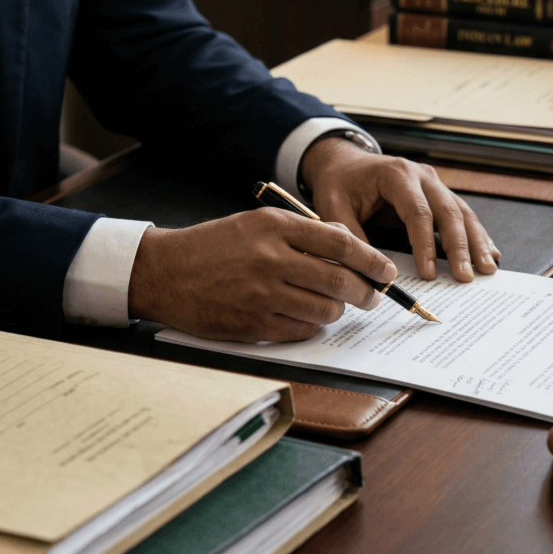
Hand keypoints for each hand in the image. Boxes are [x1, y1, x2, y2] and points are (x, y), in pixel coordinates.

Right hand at [128, 208, 396, 342]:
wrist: (164, 272)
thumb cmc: (215, 245)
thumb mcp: (259, 222)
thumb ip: (305, 232)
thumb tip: (350, 244)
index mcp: (276, 228)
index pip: (341, 244)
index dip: (372, 260)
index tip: (387, 270)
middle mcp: (271, 260)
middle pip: (339, 282)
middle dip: (366, 293)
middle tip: (373, 296)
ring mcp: (261, 295)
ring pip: (324, 311)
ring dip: (339, 312)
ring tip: (337, 306)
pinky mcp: (252, 325)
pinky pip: (301, 331)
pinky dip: (312, 326)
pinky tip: (307, 317)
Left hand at [301, 138, 500, 282]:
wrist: (345, 163)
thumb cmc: (339, 184)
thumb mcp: (332, 207)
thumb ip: (349, 238)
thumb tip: (369, 274)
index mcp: (396, 174)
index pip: (417, 212)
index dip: (425, 245)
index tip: (428, 274)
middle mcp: (422, 175)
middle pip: (448, 211)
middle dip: (460, 247)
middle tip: (466, 277)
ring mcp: (434, 183)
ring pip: (462, 213)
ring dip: (476, 242)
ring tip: (487, 269)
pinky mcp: (439, 194)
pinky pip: (462, 214)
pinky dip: (476, 235)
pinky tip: (489, 253)